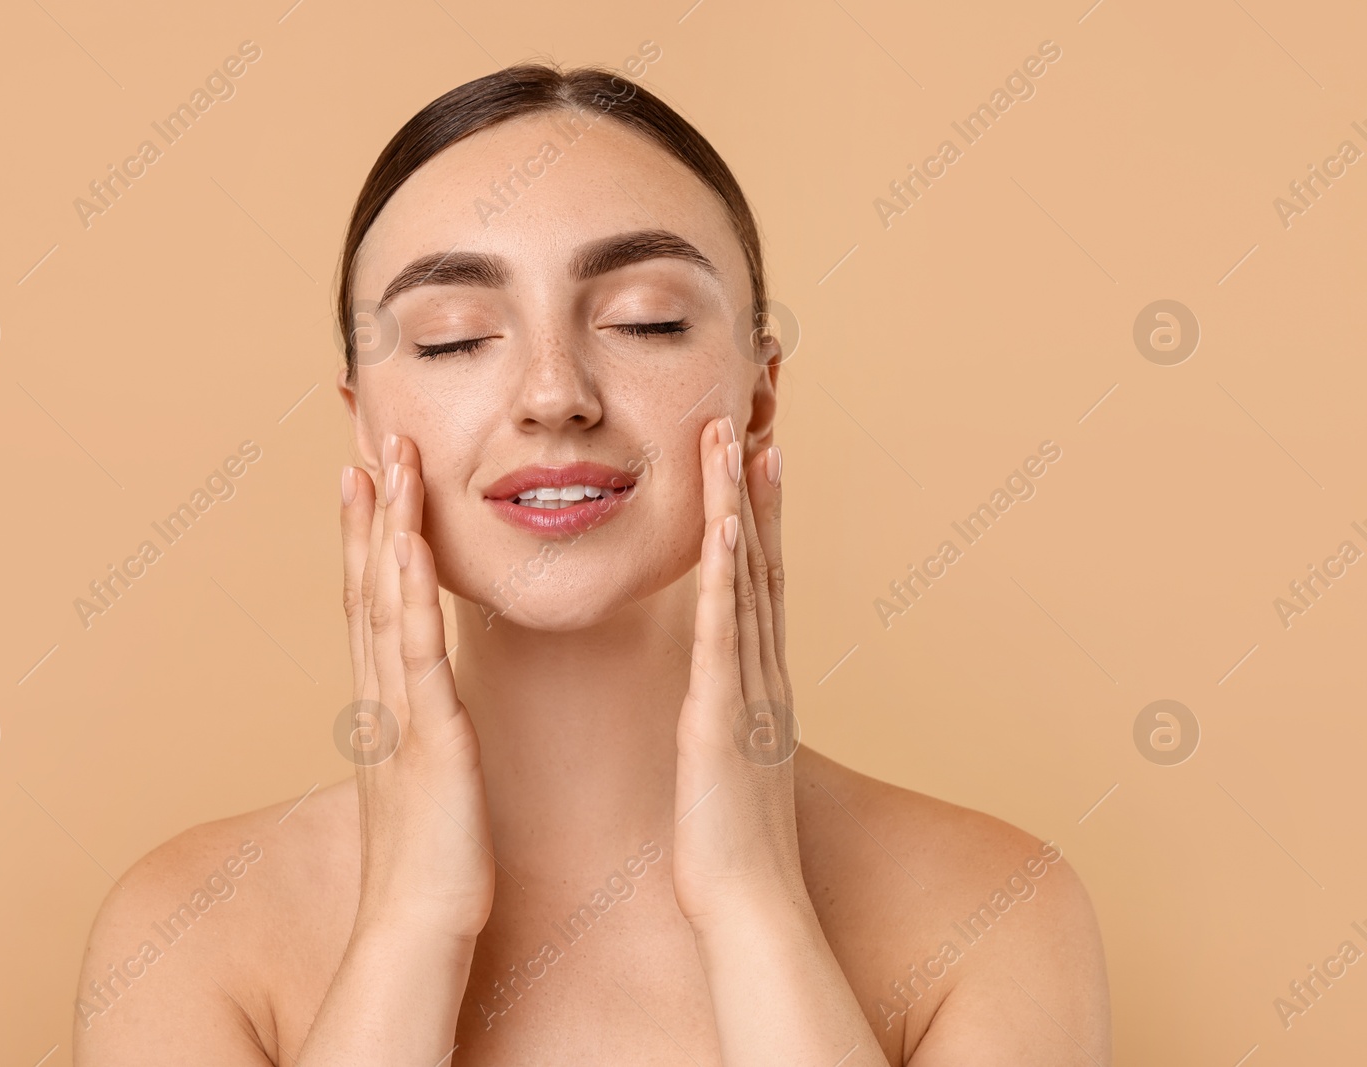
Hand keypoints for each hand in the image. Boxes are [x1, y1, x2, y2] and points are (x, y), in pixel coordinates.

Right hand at [340, 433, 494, 941]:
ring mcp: (399, 713)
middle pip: (369, 585)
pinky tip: (411, 548)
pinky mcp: (427, 738)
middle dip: (370, 512)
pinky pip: (417, 654)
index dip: (367, 538)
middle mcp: (382, 696)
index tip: (367, 478)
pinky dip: (411, 595)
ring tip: (389, 464)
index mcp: (388, 703)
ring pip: (388, 603)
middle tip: (371, 441)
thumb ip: (422, 729)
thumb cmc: (434, 859)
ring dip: (387, 530)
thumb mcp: (428, 775)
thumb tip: (425, 705)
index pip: (373, 602)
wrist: (420, 927)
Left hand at [671, 417, 804, 928]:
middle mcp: (763, 676)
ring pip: (745, 582)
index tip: (754, 461)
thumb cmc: (732, 846)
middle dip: (753, 493)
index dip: (757, 520)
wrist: (750, 908)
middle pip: (760, 565)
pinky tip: (720, 526)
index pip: (758, 585)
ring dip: (738, 509)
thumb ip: (727, 723)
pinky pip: (723, 631)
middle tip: (751, 423)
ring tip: (733, 443)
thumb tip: (720, 705)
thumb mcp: (728, 765)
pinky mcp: (721, 715)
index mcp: (758, 686)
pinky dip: (724, 574)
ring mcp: (747, 691)